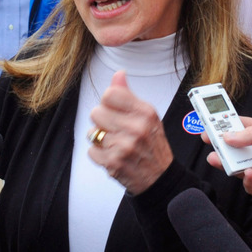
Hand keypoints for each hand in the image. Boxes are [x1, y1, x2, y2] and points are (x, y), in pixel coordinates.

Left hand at [88, 70, 173, 194]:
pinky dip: (99, 154)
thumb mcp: (147, 116)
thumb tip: (119, 74)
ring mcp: (124, 146)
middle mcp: (136, 128)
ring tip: (115, 143)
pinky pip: (91, 151)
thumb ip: (128, 95)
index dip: (108, 102)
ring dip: (100, 139)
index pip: (109, 94)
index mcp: (145, 112)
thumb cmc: (152, 144)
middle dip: (103, 121)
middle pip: (96, 112)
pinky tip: (113, 155)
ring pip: (92, 132)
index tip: (115, 111)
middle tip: (116, 130)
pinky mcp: (113, 163)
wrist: (160, 177)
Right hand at [203, 117, 251, 220]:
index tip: (214, 122)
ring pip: (244, 167)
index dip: (232, 124)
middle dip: (226, 144)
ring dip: (230, 163)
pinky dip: (247, 181)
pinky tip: (249, 177)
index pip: (250, 127)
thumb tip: (230, 136)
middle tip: (209, 141)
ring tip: (216, 160)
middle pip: (243, 148)